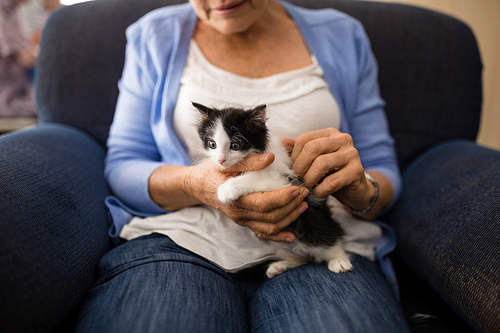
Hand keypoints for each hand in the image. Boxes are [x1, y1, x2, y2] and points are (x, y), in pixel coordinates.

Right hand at [187, 153, 308, 241]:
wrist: (197, 186)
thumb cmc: (212, 171)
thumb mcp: (226, 162)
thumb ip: (249, 161)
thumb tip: (270, 158)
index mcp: (235, 197)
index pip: (264, 203)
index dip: (283, 198)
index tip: (297, 188)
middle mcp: (239, 213)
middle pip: (271, 217)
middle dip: (291, 206)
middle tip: (304, 192)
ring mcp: (242, 220)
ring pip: (270, 227)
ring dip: (290, 218)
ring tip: (303, 205)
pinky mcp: (245, 221)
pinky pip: (263, 233)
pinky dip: (279, 235)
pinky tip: (291, 235)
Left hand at [282, 128, 374, 211]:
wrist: (354, 190)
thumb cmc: (330, 173)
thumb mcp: (313, 160)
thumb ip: (298, 150)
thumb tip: (279, 142)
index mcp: (329, 133)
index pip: (304, 139)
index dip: (294, 156)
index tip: (293, 169)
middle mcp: (342, 139)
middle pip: (312, 148)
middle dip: (300, 167)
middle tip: (298, 179)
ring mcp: (352, 154)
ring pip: (321, 164)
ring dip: (310, 179)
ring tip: (308, 186)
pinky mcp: (357, 171)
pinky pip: (332, 181)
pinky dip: (320, 190)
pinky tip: (319, 192)